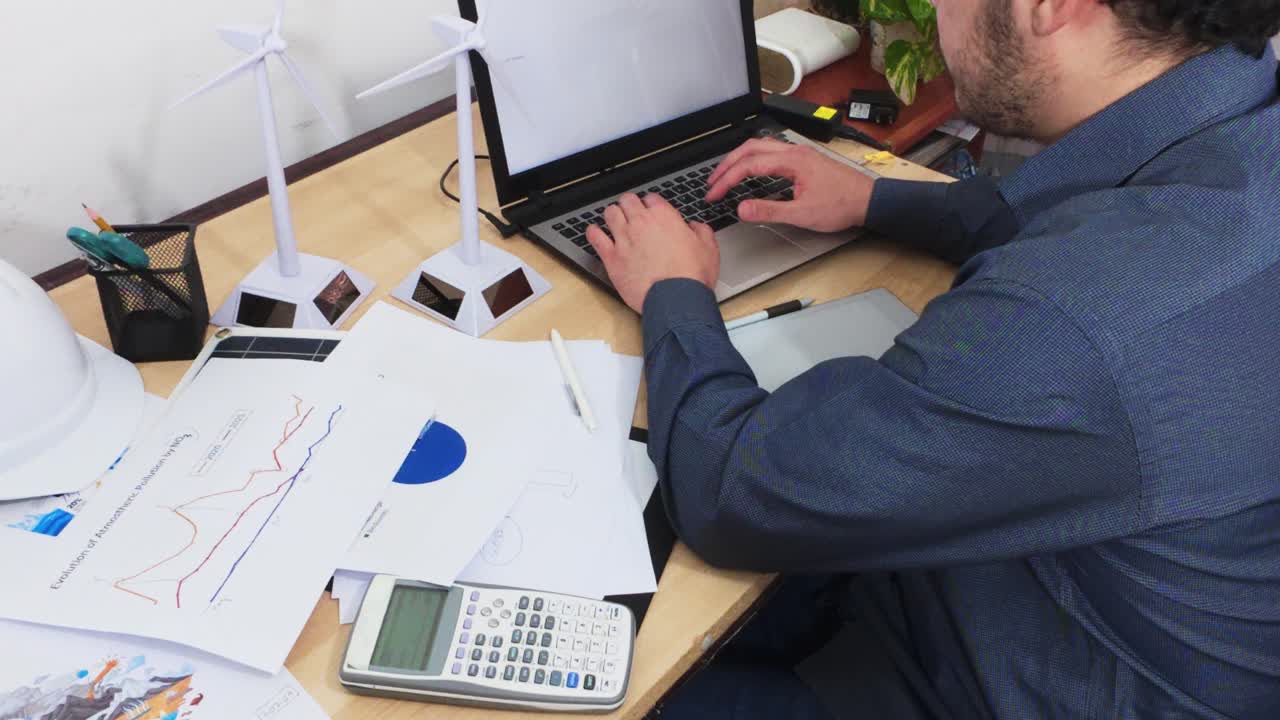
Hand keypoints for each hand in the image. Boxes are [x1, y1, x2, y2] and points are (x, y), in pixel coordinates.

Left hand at [585, 193, 719, 312]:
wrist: (677, 299)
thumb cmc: (692, 276)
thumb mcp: (708, 248)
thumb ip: (701, 231)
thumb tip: (694, 226)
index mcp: (664, 216)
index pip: (651, 198)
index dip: (651, 204)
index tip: (651, 211)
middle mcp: (641, 223)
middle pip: (627, 200)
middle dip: (630, 205)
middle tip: (632, 213)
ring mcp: (624, 239)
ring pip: (610, 213)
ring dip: (613, 215)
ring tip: (615, 221)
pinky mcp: (612, 257)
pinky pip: (595, 237)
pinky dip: (593, 232)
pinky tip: (595, 233)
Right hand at [706, 138, 875, 231]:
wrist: (869, 200)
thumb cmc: (843, 204)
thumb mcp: (803, 214)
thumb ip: (769, 211)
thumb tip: (742, 208)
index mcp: (792, 161)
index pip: (748, 165)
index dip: (727, 180)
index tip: (714, 194)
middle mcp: (794, 151)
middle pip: (750, 148)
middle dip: (726, 165)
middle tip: (711, 183)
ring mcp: (799, 153)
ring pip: (760, 146)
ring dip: (739, 159)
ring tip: (725, 175)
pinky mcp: (803, 159)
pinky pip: (771, 151)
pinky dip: (753, 159)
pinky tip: (751, 171)